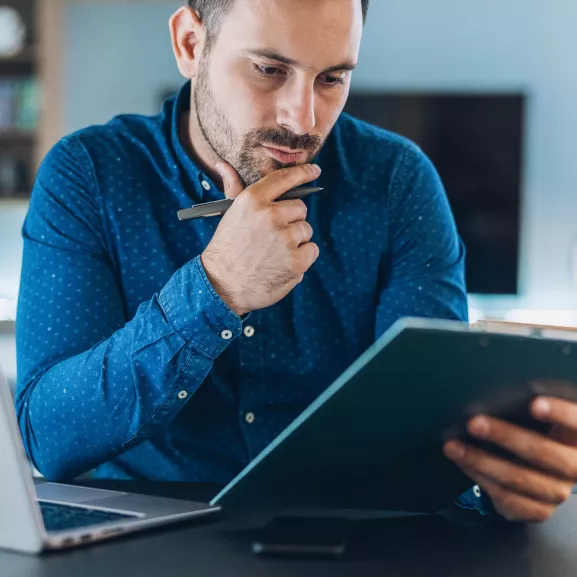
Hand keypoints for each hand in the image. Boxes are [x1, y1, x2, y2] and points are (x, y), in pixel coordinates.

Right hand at [201, 161, 319, 315]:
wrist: (222, 286)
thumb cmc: (226, 248)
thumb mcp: (229, 214)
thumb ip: (233, 187)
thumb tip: (222, 163)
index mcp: (253, 200)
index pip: (285, 179)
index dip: (303, 172)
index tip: (315, 170)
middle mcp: (271, 215)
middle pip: (300, 209)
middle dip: (291, 221)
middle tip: (273, 236)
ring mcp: (285, 238)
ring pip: (306, 230)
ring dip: (296, 241)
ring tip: (275, 252)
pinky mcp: (296, 260)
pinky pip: (312, 250)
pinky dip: (302, 258)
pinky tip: (283, 263)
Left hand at [444, 392, 576, 521]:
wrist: (541, 475)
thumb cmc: (536, 432)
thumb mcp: (538, 419)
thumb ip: (529, 406)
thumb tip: (494, 383)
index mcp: (576, 438)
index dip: (560, 414)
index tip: (534, 403)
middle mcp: (574, 467)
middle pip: (544, 453)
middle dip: (506, 437)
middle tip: (474, 423)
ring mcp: (556, 492)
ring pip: (518, 478)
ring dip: (481, 460)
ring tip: (453, 446)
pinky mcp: (538, 510)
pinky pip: (506, 496)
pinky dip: (479, 477)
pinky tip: (462, 462)